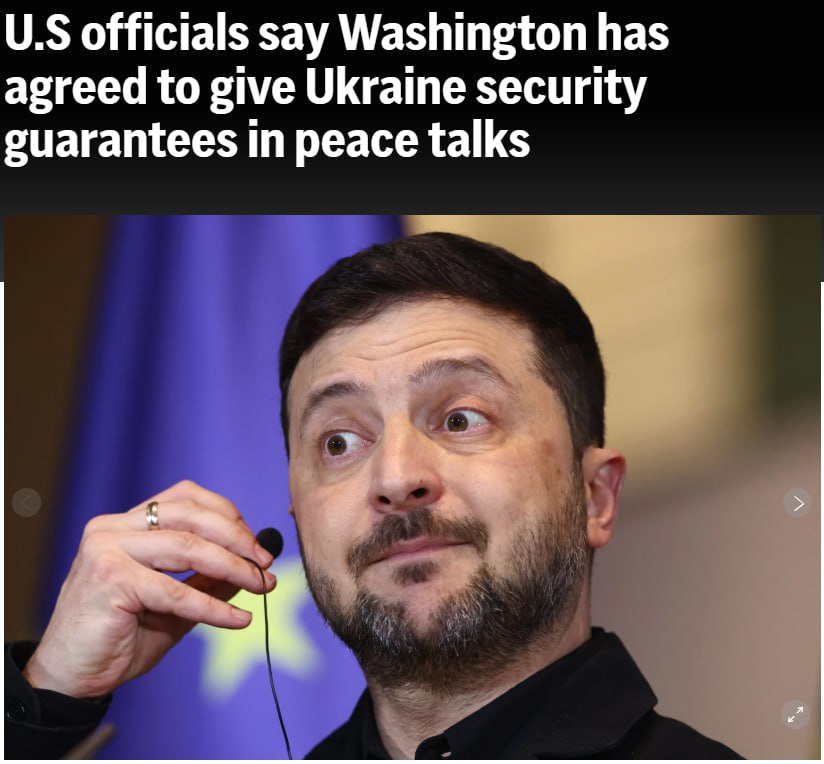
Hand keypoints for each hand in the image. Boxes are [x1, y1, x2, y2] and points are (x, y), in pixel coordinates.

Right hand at [22, 480, 276, 698]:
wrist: (71, 678)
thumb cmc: (120, 636)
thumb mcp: (175, 603)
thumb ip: (208, 579)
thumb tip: (255, 565)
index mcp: (127, 524)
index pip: (186, 497)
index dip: (227, 514)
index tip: (255, 542)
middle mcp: (114, 528)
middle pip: (192, 516)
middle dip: (238, 539)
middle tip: (267, 563)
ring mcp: (108, 550)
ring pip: (189, 548)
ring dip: (234, 568)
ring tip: (262, 586)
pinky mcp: (110, 580)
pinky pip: (176, 591)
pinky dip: (214, 606)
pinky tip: (239, 619)